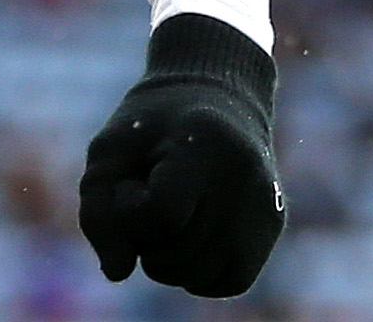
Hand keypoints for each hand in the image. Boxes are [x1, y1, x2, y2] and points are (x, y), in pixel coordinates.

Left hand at [78, 13, 282, 298]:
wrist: (217, 92)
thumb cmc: (154, 125)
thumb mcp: (110, 151)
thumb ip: (99, 212)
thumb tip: (117, 273)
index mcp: (204, 142)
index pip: (161, 214)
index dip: (130, 211)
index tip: (133, 182)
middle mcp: (245, 177)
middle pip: (177, 251)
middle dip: (145, 235)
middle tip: (151, 192)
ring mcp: (266, 203)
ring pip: (199, 274)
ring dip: (168, 259)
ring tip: (170, 215)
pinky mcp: (273, 224)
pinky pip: (229, 280)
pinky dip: (199, 273)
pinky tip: (188, 238)